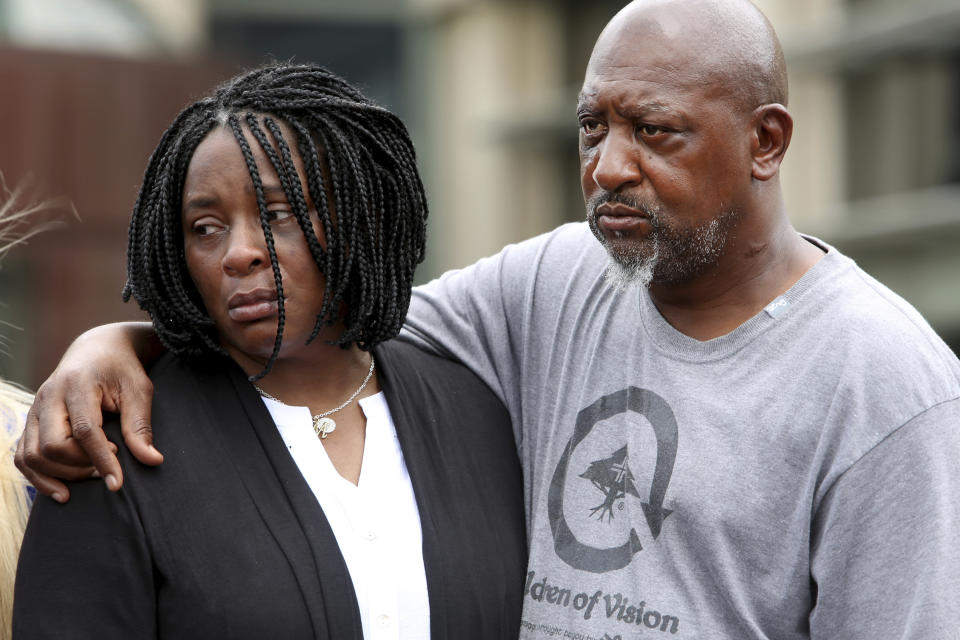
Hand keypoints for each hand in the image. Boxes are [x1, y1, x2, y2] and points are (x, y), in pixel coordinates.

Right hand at [15, 322, 163, 501]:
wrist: (97, 349)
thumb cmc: (121, 369)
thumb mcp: (139, 391)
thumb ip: (141, 426)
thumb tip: (152, 460)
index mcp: (77, 384)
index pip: (84, 431)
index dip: (100, 460)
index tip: (117, 483)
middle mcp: (49, 396)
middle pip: (53, 446)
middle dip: (81, 465)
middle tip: (109, 463)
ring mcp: (35, 409)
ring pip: (33, 455)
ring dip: (62, 474)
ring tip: (93, 473)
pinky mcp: (31, 421)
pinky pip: (22, 456)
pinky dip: (39, 476)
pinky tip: (63, 490)